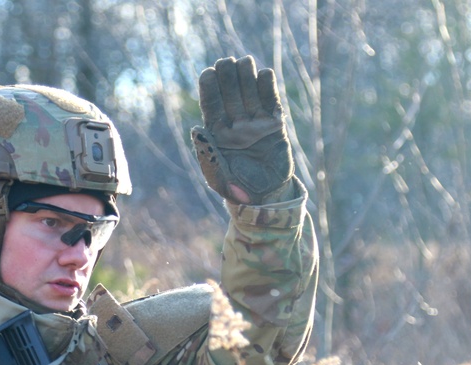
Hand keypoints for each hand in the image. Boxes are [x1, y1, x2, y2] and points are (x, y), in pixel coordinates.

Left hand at [191, 55, 292, 204]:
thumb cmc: (237, 190)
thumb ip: (208, 155)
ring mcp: (255, 122)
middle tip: (227, 62)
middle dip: (227, 76)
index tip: (208, 72)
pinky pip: (271, 101)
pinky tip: (264, 74)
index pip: (211, 105)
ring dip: (246, 76)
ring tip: (245, 62)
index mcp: (217, 133)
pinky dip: (268, 87)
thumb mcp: (219, 178)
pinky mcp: (274, 124)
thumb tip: (196, 129)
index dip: (209, 88)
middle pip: (230, 93)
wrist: (266, 197)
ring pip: (249, 92)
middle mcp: (235, 123)